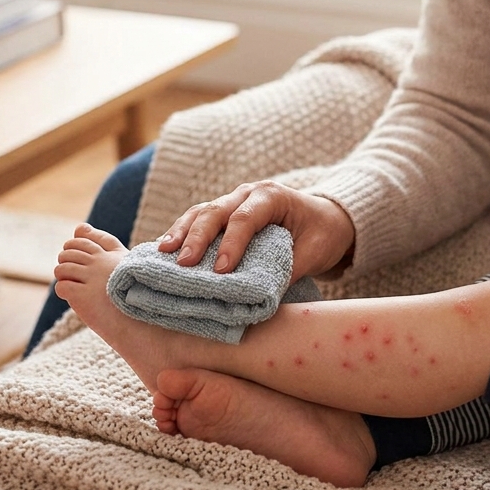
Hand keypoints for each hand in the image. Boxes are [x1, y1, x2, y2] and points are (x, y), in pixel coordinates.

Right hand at [157, 180, 355, 282]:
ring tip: (163, 253)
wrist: (326, 219)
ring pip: (201, 212)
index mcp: (272, 197)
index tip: (222, 270)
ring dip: (182, 232)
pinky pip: (199, 220)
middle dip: (197, 237)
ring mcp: (233, 201)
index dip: (231, 244)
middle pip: (216, 211)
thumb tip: (259, 296)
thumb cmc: (323, 233)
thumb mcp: (315, 253)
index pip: (246, 218)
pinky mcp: (224, 214)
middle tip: (184, 263)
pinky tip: (166, 250)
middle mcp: (248, 193)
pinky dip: (182, 234)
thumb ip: (289, 271)